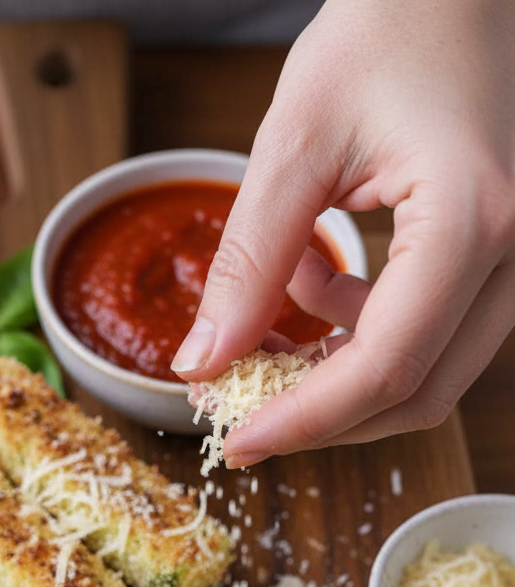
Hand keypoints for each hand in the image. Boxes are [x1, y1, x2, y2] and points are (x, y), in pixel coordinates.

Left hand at [171, 0, 514, 466]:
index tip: (238, 442)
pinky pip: (435, 334)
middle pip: (417, 393)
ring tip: (273, 313)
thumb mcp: (296, 140)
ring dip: (338, 372)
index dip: (304, 421)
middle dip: (321, 414)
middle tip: (242, 409)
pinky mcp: (500, 257)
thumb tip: (203, 363)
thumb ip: (248, 263)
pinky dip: (363, 332)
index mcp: (473, 220)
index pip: (385, 368)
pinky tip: (316, 279)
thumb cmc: (391, 23)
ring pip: (428, 373)